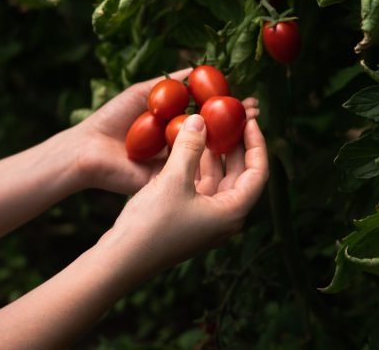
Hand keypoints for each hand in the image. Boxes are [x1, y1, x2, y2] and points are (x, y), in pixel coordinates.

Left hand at [70, 69, 260, 194]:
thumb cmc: (112, 119)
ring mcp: (176, 162)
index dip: (225, 105)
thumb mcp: (144, 92)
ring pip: (210, 149)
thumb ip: (171, 82)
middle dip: (235, 120)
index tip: (245, 96)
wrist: (89, 150)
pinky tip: (233, 144)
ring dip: (232, 136)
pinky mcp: (172, 178)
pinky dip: (215, 155)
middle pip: (213, 131)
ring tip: (251, 121)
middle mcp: (178, 143)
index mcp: (172, 124)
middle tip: (255, 109)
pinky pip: (196, 165)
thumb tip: (198, 67)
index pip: (206, 113)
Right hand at [101, 113, 268, 275]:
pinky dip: (196, 165)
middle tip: (227, 118)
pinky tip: (186, 145)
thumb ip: (190, 147)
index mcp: (232, 212)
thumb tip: (200, 119)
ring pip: (218, 179)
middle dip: (233, 145)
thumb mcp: (173, 180)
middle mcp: (224, 217)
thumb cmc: (151, 224)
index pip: (258, 172)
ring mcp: (206, 219)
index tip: (248, 120)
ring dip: (212, 154)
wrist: (121, 260)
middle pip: (239, 174)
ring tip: (206, 126)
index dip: (256, 143)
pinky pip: (200, 185)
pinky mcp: (188, 219)